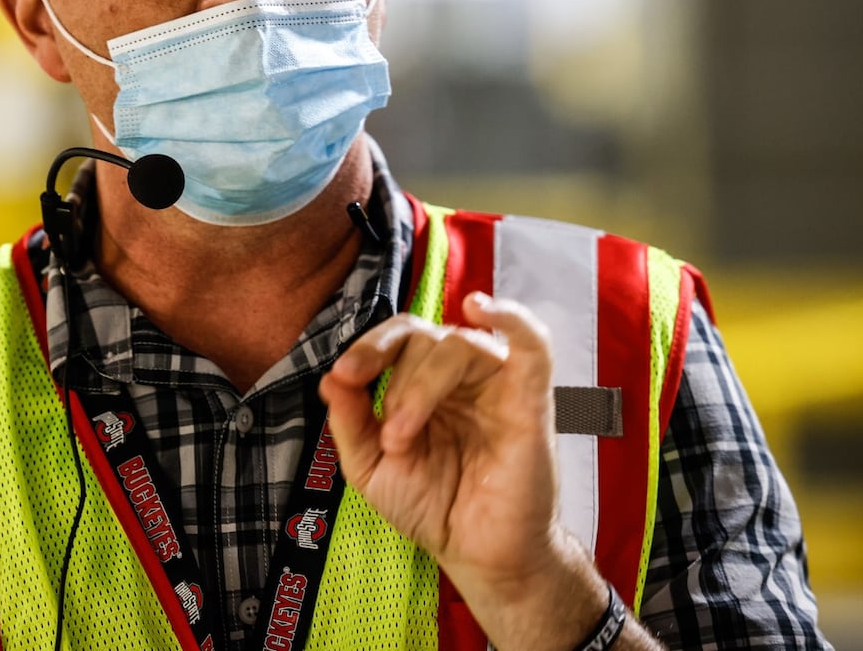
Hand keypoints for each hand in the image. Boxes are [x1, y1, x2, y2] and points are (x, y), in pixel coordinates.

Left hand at [319, 292, 612, 648]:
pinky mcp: (530, 400)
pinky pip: (532, 342)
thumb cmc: (431, 507)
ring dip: (423, 383)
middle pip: (426, 339)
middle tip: (392, 438)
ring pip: (460, 344)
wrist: (478, 554)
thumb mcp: (371, 470)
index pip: (399, 338)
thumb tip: (330, 378)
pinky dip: (511, 316)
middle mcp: (460, 377)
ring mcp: (496, 384)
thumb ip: (350, 423)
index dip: (369, 347)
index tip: (345, 375)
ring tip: (406, 434)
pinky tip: (481, 308)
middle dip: (397, 383)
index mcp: (422, 383)